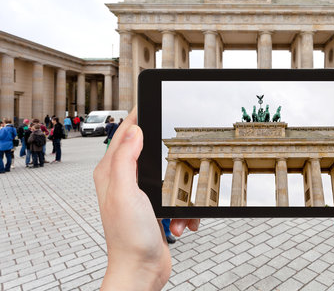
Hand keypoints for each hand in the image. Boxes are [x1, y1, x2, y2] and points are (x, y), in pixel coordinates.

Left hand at [94, 108, 199, 289]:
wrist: (141, 271)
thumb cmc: (128, 238)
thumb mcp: (126, 193)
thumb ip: (125, 159)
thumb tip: (134, 130)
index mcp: (112, 172)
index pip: (124, 133)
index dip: (139, 114)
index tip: (152, 100)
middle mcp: (124, 180)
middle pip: (149, 150)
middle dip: (170, 154)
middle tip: (183, 151)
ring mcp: (141, 193)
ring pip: (169, 173)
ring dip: (181, 189)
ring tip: (178, 209)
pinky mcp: (155, 206)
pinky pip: (177, 195)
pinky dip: (183, 207)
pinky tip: (180, 221)